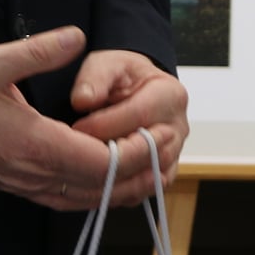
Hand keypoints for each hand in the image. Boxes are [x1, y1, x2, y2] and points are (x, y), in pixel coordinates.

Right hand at [0, 28, 160, 210]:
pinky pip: (73, 201)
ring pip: (91, 200)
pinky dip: (101, 193)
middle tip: (171, 146)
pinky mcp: (25, 189)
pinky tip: (114, 180)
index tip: (161, 133)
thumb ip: (40, 51)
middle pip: (105, 186)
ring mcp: (31, 186)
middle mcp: (39, 174)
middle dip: (143, 169)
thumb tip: (78, 36)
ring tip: (155, 166)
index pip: (104, 162)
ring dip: (126, 186)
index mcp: (38, 145)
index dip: (138, 152)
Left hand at [69, 48, 189, 187]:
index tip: (76, 130)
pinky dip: (120, 190)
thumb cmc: (121, 77)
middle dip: (110, 155)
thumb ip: (94, 78)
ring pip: (149, 176)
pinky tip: (96, 183)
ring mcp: (175, 153)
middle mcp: (178, 127)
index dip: (104, 125)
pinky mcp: (164, 172)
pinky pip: (145, 189)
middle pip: (148, 151)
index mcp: (170, 94)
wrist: (134, 90)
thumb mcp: (106, 64)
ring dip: (116, 176)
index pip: (139, 115)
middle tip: (77, 155)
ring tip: (86, 170)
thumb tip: (83, 100)